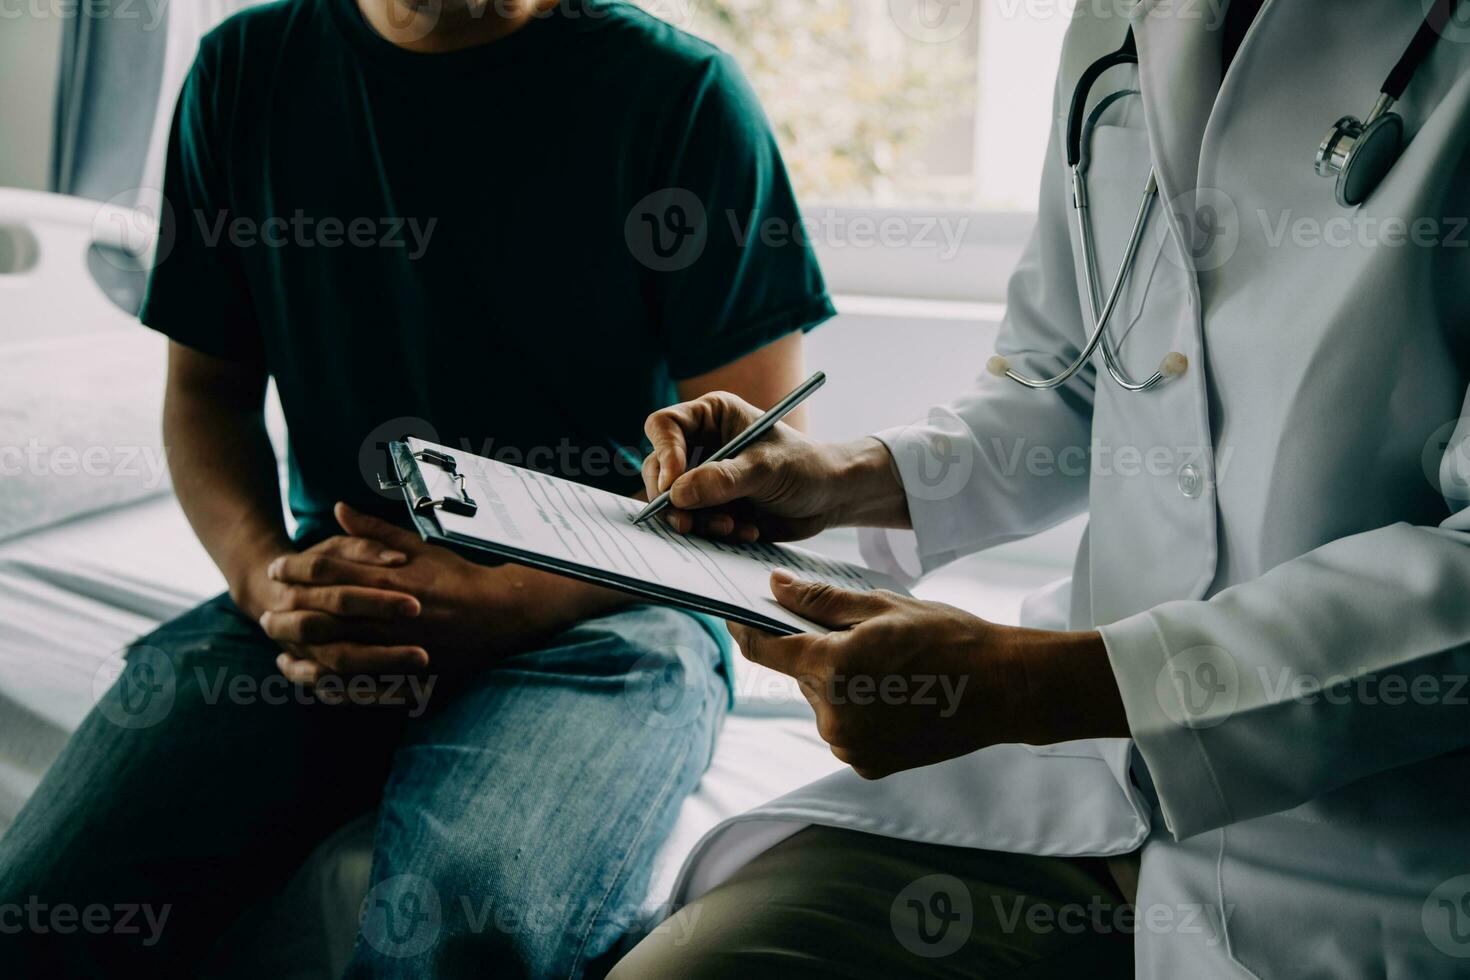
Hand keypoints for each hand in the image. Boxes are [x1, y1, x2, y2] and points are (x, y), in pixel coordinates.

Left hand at [268, 502, 591, 687]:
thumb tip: (338, 508)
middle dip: (289, 612)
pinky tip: (314, 684)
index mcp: (390, 579)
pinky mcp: (411, 675)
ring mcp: (399, 648)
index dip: (296, 568)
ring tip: (280, 653)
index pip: (329, 571)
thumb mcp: (419, 544)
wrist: (502, 613)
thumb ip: (375, 529)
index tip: (276, 568)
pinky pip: (363, 688)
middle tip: (265, 611)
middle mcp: (390, 615)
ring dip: (303, 654)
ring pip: (337, 653)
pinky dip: (333, 687)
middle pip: (324, 613)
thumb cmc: (459, 576)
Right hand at [642, 392, 906, 540]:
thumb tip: (677, 494)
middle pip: (658, 469)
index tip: (673, 488)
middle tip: (688, 523)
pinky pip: (693, 523)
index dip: (663, 455)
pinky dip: (712, 533)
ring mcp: (702, 477)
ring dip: (695, 521)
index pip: (663, 426)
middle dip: (673, 500)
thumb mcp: (767, 468)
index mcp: (710, 416)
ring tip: (731, 528)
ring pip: (672, 502)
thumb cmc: (805, 466)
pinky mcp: (710, 507)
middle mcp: (700, 444)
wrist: (829, 497)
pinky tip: (745, 532)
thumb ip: (723, 479)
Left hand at [728, 571, 1127, 778]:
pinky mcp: (867, 765)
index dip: (747, 630)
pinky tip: (898, 696)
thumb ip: (819, 602)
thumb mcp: (882, 606)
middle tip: (865, 637)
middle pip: (802, 675)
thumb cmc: (948, 637)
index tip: (739, 616)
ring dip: (841, 684)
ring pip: (824, 703)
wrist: (1004, 688)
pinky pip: (845, 730)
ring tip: (894, 669)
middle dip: (820, 653)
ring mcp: (849, 746)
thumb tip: (774, 588)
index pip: (764, 650)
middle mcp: (832, 715)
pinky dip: (860, 711)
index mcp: (830, 669)